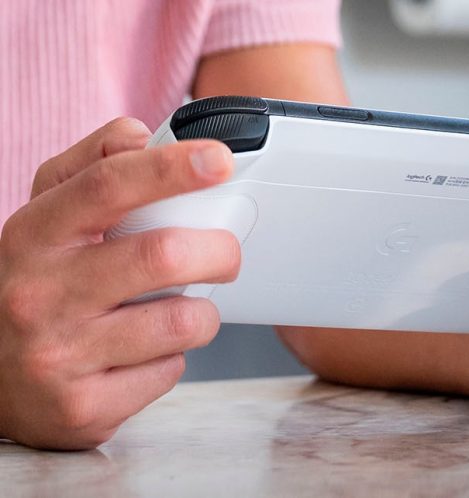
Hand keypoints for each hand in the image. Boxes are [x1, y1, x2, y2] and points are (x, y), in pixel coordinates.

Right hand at [0, 118, 239, 448]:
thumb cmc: (36, 284)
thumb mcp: (47, 219)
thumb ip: (92, 168)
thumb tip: (139, 135)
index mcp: (35, 235)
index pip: (108, 186)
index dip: (170, 168)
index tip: (220, 161)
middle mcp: (41, 294)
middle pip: (163, 255)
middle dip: (219, 251)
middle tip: (225, 254)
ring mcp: (59, 355)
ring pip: (181, 322)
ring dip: (200, 313)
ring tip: (179, 310)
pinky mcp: (84, 407)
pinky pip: (169, 372)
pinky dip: (174, 358)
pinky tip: (146, 353)